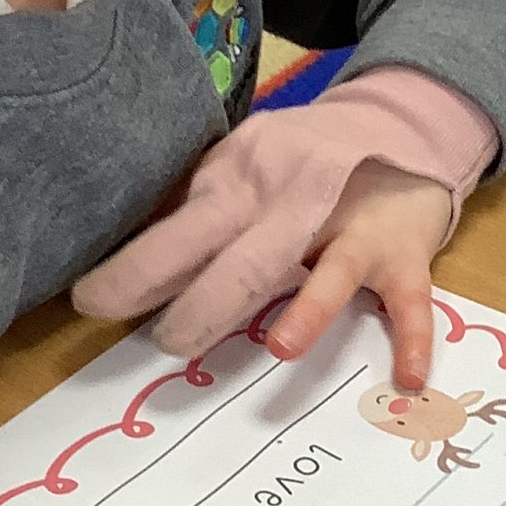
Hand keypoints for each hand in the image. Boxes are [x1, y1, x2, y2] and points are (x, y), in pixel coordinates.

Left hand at [72, 114, 451, 389]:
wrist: (401, 127)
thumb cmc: (300, 163)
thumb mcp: (240, 164)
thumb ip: (196, 203)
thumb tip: (123, 253)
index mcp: (244, 181)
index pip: (184, 228)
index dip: (137, 268)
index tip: (91, 303)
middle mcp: (297, 203)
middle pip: (248, 257)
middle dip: (204, 303)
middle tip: (167, 345)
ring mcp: (355, 231)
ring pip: (330, 273)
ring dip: (307, 311)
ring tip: (277, 348)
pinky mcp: (403, 255)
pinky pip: (411, 301)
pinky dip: (414, 339)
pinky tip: (407, 378)